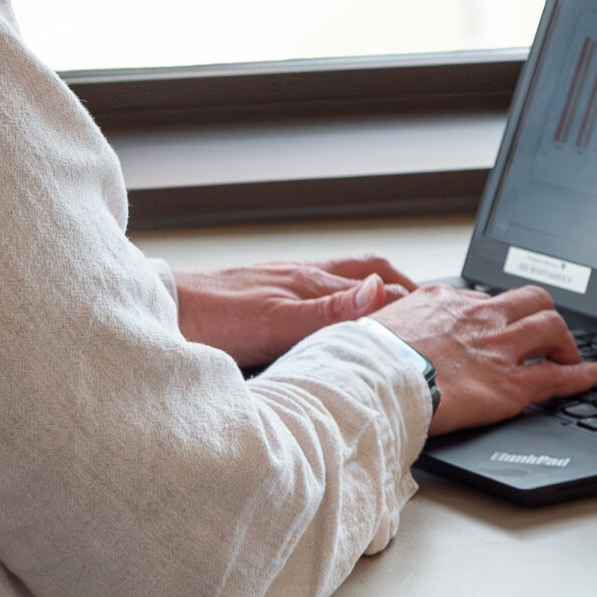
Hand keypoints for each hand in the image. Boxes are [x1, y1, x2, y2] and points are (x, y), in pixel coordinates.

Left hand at [173, 256, 417, 368]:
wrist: (160, 313)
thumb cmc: (210, 321)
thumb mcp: (275, 325)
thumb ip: (330, 311)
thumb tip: (379, 292)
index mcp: (310, 282)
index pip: (379, 286)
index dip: (410, 302)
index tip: (436, 320)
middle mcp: (300, 275)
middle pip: (366, 271)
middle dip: (400, 286)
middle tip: (427, 305)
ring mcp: (280, 281)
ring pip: (340, 278)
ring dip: (370, 289)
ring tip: (390, 306)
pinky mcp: (262, 292)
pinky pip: (314, 289)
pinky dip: (338, 299)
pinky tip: (330, 315)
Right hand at [372, 285, 596, 435]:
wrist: (373, 380)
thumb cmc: (365, 357)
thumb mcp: (369, 320)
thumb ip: (383, 312)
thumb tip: (374, 305)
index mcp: (443, 300)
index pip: (482, 299)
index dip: (495, 315)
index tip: (496, 326)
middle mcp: (477, 316)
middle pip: (530, 300)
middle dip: (543, 315)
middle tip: (545, 336)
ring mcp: (498, 347)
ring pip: (551, 327)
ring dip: (565, 341)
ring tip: (569, 355)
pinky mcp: (509, 383)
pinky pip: (556, 374)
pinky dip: (579, 374)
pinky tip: (591, 375)